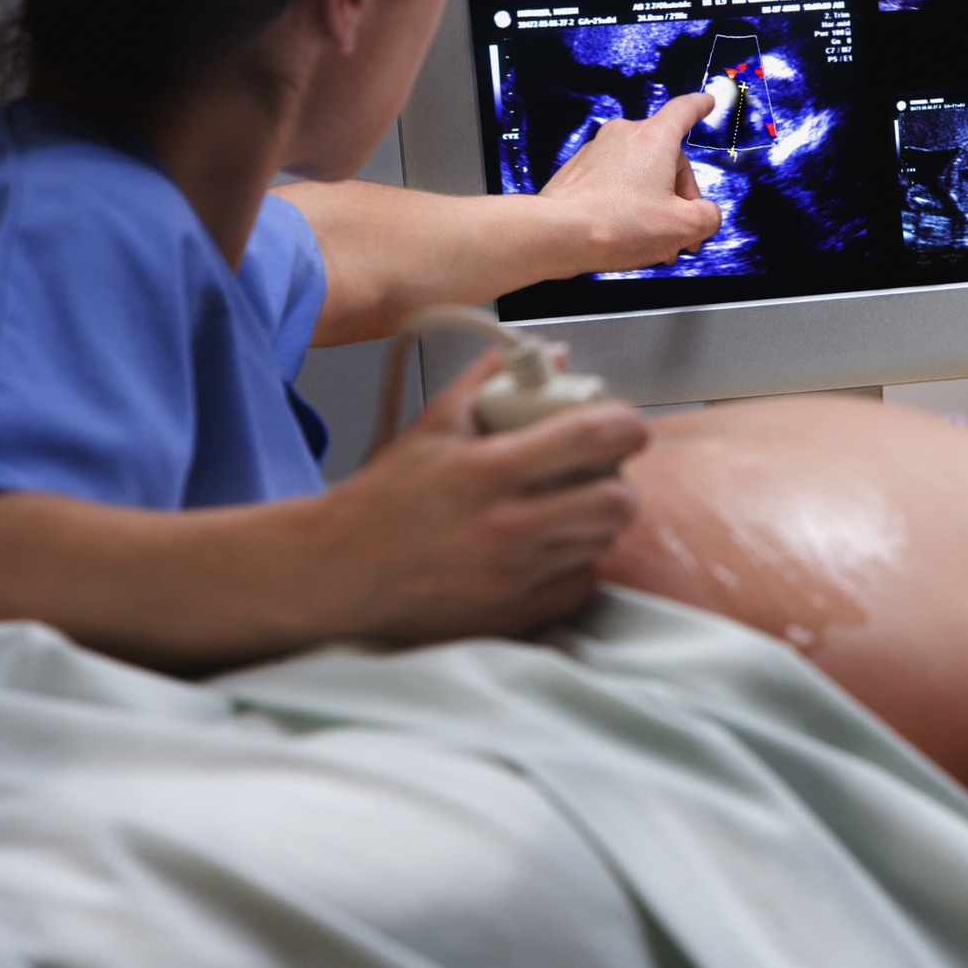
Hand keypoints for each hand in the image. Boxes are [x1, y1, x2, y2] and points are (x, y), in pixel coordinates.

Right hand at [301, 352, 650, 643]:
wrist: (338, 572)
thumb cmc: (385, 499)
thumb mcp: (433, 426)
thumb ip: (491, 383)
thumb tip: (549, 354)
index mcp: (486, 470)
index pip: (590, 438)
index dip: (627, 426)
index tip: (630, 427)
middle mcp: (506, 526)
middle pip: (616, 501)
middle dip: (620, 482)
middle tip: (601, 474)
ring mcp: (515, 575)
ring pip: (602, 540)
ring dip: (597, 520)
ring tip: (567, 508)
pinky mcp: (516, 613)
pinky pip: (582, 581)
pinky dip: (577, 560)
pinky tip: (549, 546)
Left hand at [538, 90, 722, 270]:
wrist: (559, 234)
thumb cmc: (616, 224)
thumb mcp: (684, 227)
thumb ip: (707, 217)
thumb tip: (705, 216)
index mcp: (655, 138)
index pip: (684, 111)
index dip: (700, 107)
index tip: (705, 103)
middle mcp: (624, 136)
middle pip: (665, 158)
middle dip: (679, 196)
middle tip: (684, 230)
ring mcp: (597, 152)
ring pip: (638, 175)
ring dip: (653, 204)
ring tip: (655, 239)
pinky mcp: (578, 172)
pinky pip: (612, 183)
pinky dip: (625, 205)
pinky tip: (627, 233)